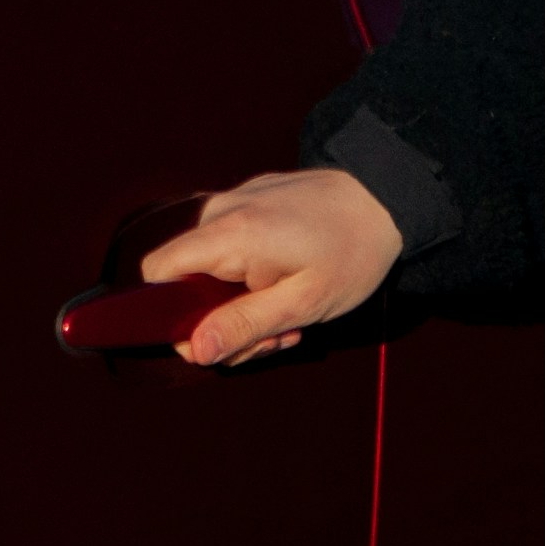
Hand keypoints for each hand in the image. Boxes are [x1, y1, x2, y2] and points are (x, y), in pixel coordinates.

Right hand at [138, 167, 403, 367]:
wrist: (387, 196)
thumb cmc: (351, 251)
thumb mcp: (303, 303)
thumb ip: (244, 325)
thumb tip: (194, 350)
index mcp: (228, 234)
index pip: (158, 274)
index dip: (171, 316)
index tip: (215, 340)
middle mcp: (220, 212)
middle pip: (185, 284)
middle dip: (221, 323)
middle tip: (273, 338)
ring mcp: (233, 204)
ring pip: (208, 273)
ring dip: (240, 307)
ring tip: (289, 318)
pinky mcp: (249, 204)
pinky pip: (229, 252)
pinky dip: (249, 279)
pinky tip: (287, 288)